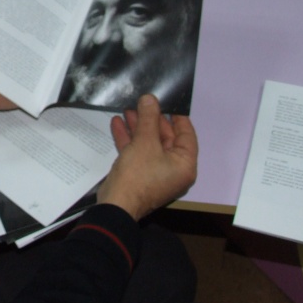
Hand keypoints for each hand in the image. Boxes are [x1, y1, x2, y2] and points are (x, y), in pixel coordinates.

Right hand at [96, 94, 197, 220]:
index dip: (177, 116)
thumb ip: (149, 118)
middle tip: (142, 101)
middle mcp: (174, 169)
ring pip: (149, 144)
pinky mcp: (139, 174)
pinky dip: (129, 139)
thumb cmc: (138, 173)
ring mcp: (155, 172)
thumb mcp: (145, 142)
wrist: (116, 204)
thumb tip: (149, 98)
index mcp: (185, 164)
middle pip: (165, 138)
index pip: (186, 134)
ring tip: (127, 108)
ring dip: (138, 127)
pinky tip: (117, 123)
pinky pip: (137, 152)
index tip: (167, 100)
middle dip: (151, 119)